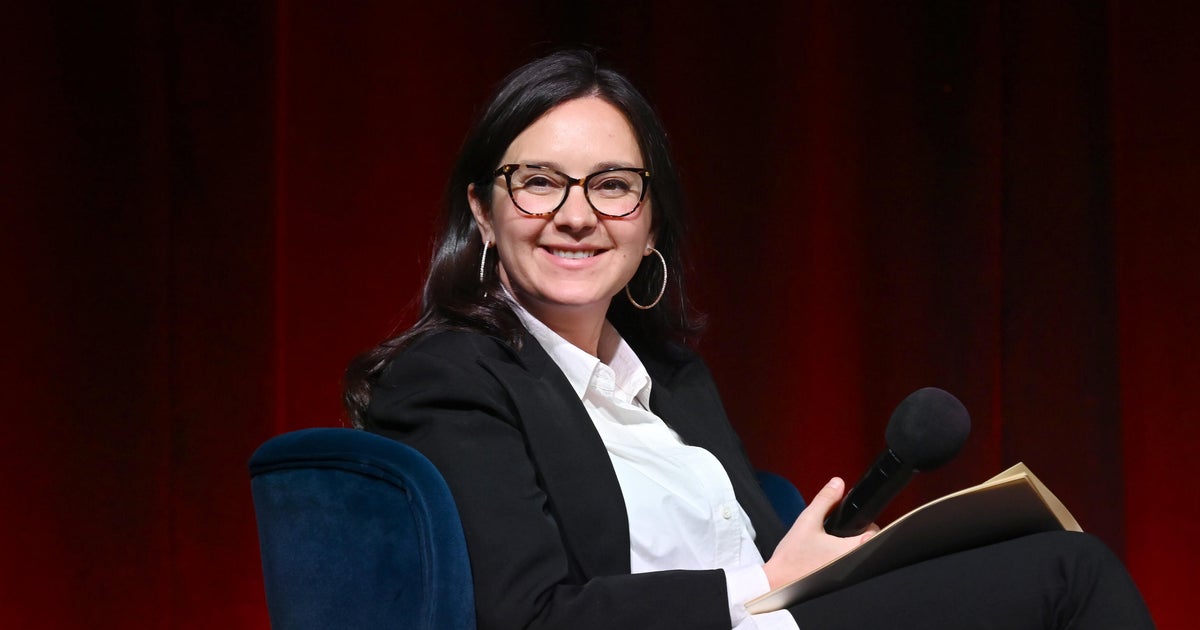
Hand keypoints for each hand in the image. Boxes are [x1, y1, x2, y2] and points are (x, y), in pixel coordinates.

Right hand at [762, 477, 879, 590]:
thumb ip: (825, 499)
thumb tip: (837, 484)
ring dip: (848, 548)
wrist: (778, 582)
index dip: (865, 522)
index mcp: (850, 549)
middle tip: (836, 532)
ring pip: (858, 555)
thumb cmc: (792, 557)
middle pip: (867, 544)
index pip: (874, 532)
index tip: (853, 521)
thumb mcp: (808, 520)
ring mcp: (847, 575)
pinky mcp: (838, 582)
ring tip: (829, 545)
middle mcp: (853, 564)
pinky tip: (824, 557)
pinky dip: (841, 560)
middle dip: (855, 534)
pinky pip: (848, 566)